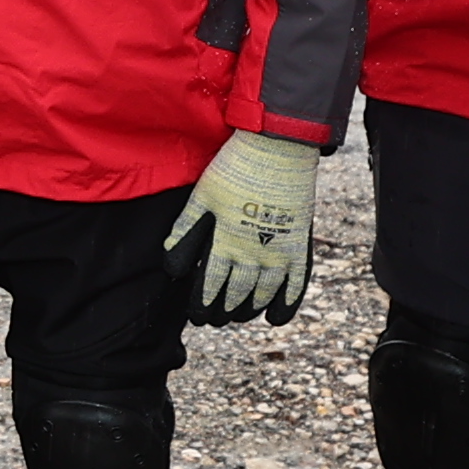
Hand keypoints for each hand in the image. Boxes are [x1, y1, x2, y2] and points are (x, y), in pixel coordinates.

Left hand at [164, 131, 323, 325]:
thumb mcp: (202, 195)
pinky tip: (275, 318)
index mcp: (225, 241)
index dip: (202, 303)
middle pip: (236, 293)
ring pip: (263, 292)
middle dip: (223, 310)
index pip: (210, 284)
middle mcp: (252, 252)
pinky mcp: (300, 243)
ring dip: (249, 308)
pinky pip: (297, 283)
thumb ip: (186, 228)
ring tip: (239, 316)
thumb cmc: (235, 168)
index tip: (197, 316)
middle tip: (215, 320)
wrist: (279, 148)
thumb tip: (169, 260)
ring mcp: (279, 250)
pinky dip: (286, 304)